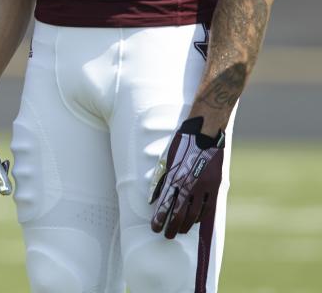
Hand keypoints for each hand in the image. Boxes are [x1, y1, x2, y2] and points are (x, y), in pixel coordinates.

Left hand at [150, 116, 224, 237]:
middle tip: (166, 235)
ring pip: (194, 212)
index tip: (154, 227)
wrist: (205, 133)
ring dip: (186, 224)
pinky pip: (208, 206)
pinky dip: (200, 216)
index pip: (165, 203)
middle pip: (179, 212)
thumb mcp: (166, 159)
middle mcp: (189, 183)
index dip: (159, 218)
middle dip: (172, 226)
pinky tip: (195, 221)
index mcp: (174, 176)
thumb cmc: (182, 144)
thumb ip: (160, 180)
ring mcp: (204, 185)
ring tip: (179, 231)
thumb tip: (152, 199)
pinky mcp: (216, 185)